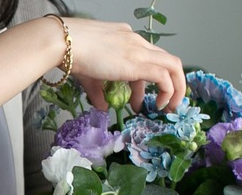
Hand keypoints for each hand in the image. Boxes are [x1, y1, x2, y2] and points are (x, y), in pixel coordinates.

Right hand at [63, 18, 185, 111]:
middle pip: (167, 60)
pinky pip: (164, 76)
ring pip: (173, 66)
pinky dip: (168, 91)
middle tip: (166, 104)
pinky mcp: (138, 62)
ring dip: (176, 89)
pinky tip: (160, 105)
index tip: (143, 99)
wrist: (65, 43)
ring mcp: (139, 50)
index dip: (151, 80)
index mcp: (127, 39)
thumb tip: (103, 107)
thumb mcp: (89, 76)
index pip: (148, 58)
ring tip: (168, 108)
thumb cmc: (72, 54)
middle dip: (172, 84)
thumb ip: (99, 92)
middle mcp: (137, 41)